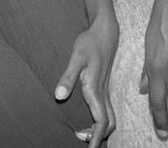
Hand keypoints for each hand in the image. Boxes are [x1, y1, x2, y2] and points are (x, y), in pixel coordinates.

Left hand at [55, 12, 118, 147]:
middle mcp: (103, 92)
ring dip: (100, 129)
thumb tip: (58, 97)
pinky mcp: (103, 86)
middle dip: (99, 137)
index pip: (101, 121)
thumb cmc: (89, 43)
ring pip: (108, 117)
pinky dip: (101, 120)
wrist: (104, 31)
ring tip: (83, 135)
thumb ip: (67, 77)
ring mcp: (105, 90)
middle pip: (108, 123)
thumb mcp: (76, 57)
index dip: (97, 138)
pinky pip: (106, 109)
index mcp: (96, 89)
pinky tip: (89, 119)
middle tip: (84, 144)